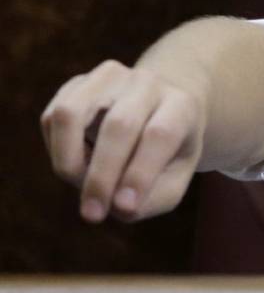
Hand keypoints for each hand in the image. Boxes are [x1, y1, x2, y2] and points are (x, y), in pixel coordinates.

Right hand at [42, 60, 207, 223]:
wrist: (160, 109)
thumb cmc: (168, 154)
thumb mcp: (175, 178)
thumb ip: (153, 198)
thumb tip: (117, 207)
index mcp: (182, 105)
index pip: (159, 135)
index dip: (139, 174)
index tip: (124, 209)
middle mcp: (147, 83)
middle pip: (118, 125)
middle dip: (101, 176)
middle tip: (92, 215)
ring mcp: (109, 77)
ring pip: (70, 113)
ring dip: (67, 158)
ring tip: (79, 184)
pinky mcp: (77, 83)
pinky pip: (52, 118)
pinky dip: (57, 148)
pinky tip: (77, 161)